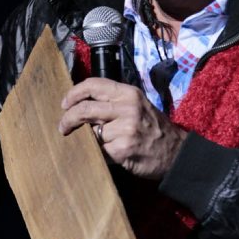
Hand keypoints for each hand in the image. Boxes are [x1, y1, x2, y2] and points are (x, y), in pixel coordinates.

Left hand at [58, 77, 187, 178]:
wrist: (175, 152)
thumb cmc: (152, 127)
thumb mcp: (136, 105)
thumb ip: (112, 101)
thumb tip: (79, 104)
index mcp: (128, 93)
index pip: (93, 85)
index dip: (73, 93)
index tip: (64, 104)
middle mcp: (127, 108)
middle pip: (84, 109)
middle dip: (68, 119)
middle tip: (63, 127)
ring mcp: (125, 130)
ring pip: (90, 132)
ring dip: (86, 139)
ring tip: (91, 142)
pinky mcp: (123, 150)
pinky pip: (98, 150)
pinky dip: (96, 153)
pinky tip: (103, 154)